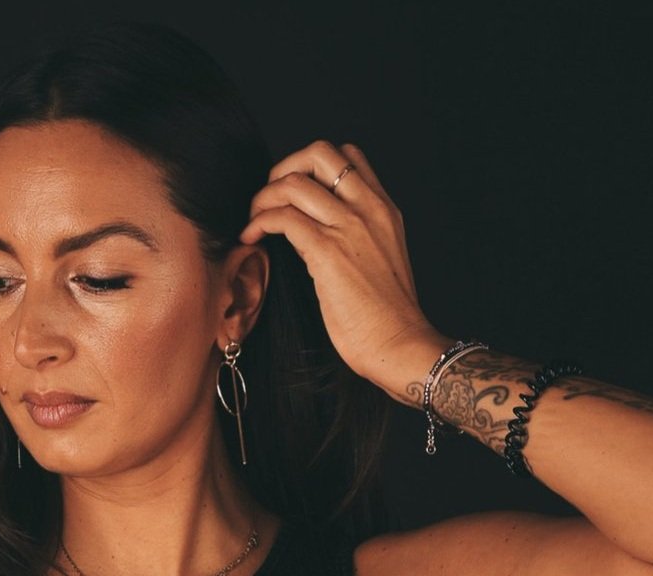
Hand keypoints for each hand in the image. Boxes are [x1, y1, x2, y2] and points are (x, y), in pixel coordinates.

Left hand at [239, 141, 442, 394]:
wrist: (401, 345)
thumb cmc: (389, 319)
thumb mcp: (379, 262)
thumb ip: (355, 239)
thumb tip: (317, 236)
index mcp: (383, 209)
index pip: (349, 157)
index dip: (313, 165)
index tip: (296, 193)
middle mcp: (368, 209)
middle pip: (319, 153)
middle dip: (285, 167)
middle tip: (270, 198)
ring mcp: (348, 227)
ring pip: (294, 183)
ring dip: (264, 197)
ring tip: (254, 221)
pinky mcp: (328, 252)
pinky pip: (283, 218)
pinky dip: (259, 222)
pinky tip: (251, 237)